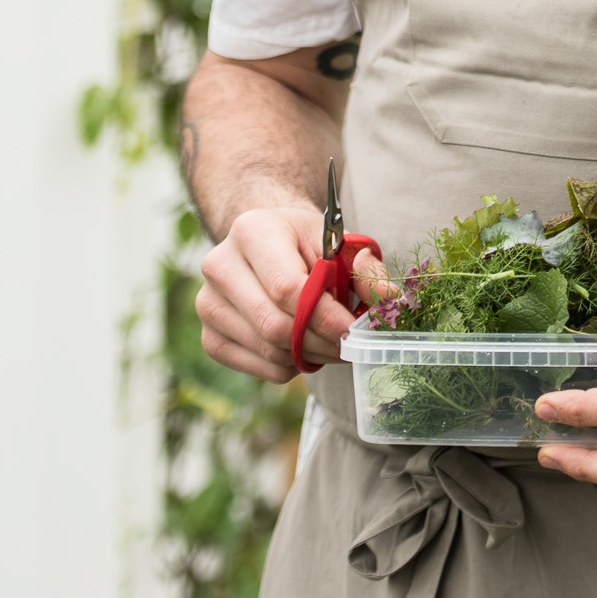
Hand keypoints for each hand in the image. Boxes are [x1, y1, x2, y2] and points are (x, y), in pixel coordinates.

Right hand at [196, 204, 389, 382]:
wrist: (268, 243)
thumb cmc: (308, 244)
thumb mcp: (340, 243)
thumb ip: (366, 269)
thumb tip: (389, 301)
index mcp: (252, 230)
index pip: (288, 288)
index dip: (326, 317)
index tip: (355, 331)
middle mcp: (219, 265)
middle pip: (275, 325)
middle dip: (322, 342)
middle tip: (350, 345)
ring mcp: (207, 303)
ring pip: (268, 350)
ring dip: (310, 356)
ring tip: (331, 343)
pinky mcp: (209, 336)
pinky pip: (259, 367)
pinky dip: (290, 366)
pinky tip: (303, 346)